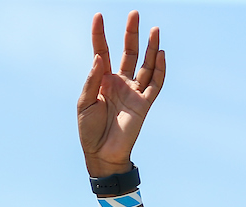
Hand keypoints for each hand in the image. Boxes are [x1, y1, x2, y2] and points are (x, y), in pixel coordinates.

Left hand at [77, 11, 164, 177]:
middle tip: (134, 14)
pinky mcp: (144, 104)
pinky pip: (154, 84)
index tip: (98, 16)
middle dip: (131, 34)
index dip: (99, 35)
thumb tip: (99, 57)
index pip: (101, 51)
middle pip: (128, 52)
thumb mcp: (84, 103)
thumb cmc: (89, 130)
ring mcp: (133, 92)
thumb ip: (92, 79)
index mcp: (102, 80)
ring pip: (145, 65)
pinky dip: (159, 69)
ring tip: (154, 29)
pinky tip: (161, 54)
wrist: (102, 154)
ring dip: (150, 48)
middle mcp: (120, 82)